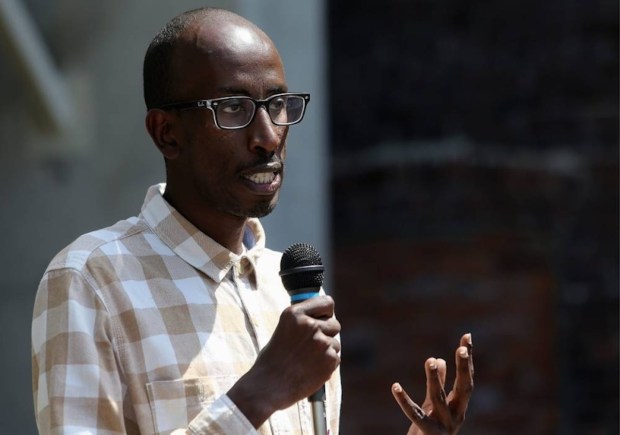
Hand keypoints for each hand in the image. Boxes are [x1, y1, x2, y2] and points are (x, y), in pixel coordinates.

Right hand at [228, 295, 340, 426]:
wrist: (267, 386)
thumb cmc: (273, 359)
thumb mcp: (283, 329)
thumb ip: (303, 320)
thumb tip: (323, 316)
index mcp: (295, 314)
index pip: (327, 302)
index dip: (326, 312)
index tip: (323, 318)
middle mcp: (310, 325)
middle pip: (335, 324)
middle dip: (327, 333)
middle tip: (312, 345)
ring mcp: (321, 342)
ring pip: (335, 343)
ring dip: (326, 351)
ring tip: (306, 361)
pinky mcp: (329, 359)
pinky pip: (335, 358)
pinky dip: (326, 364)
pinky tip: (310, 369)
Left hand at [392, 333, 473, 434]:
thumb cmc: (430, 430)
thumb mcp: (434, 405)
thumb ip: (438, 384)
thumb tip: (439, 359)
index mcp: (459, 406)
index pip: (467, 378)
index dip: (467, 358)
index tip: (467, 336)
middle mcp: (456, 416)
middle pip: (462, 389)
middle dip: (463, 368)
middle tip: (461, 348)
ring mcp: (443, 426)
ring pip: (438, 399)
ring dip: (434, 379)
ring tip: (429, 360)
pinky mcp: (426, 434)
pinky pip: (414, 415)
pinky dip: (404, 400)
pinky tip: (395, 386)